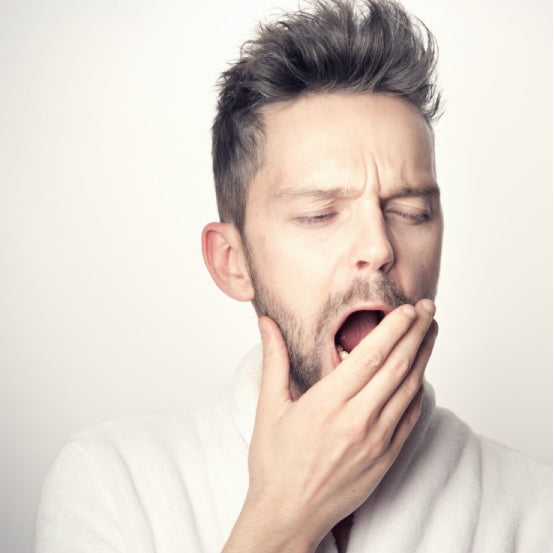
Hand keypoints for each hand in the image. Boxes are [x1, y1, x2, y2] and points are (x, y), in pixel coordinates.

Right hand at [223, 300, 437, 552]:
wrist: (288, 516)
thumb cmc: (275, 464)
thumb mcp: (269, 408)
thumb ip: (274, 360)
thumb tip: (266, 323)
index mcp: (328, 403)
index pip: (372, 355)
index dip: (394, 327)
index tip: (408, 307)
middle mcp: (357, 420)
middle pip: (398, 366)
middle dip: (416, 332)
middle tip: (428, 308)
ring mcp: (376, 441)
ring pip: (410, 389)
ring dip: (424, 356)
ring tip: (431, 332)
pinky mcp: (386, 459)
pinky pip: (411, 418)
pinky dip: (419, 392)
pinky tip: (422, 375)